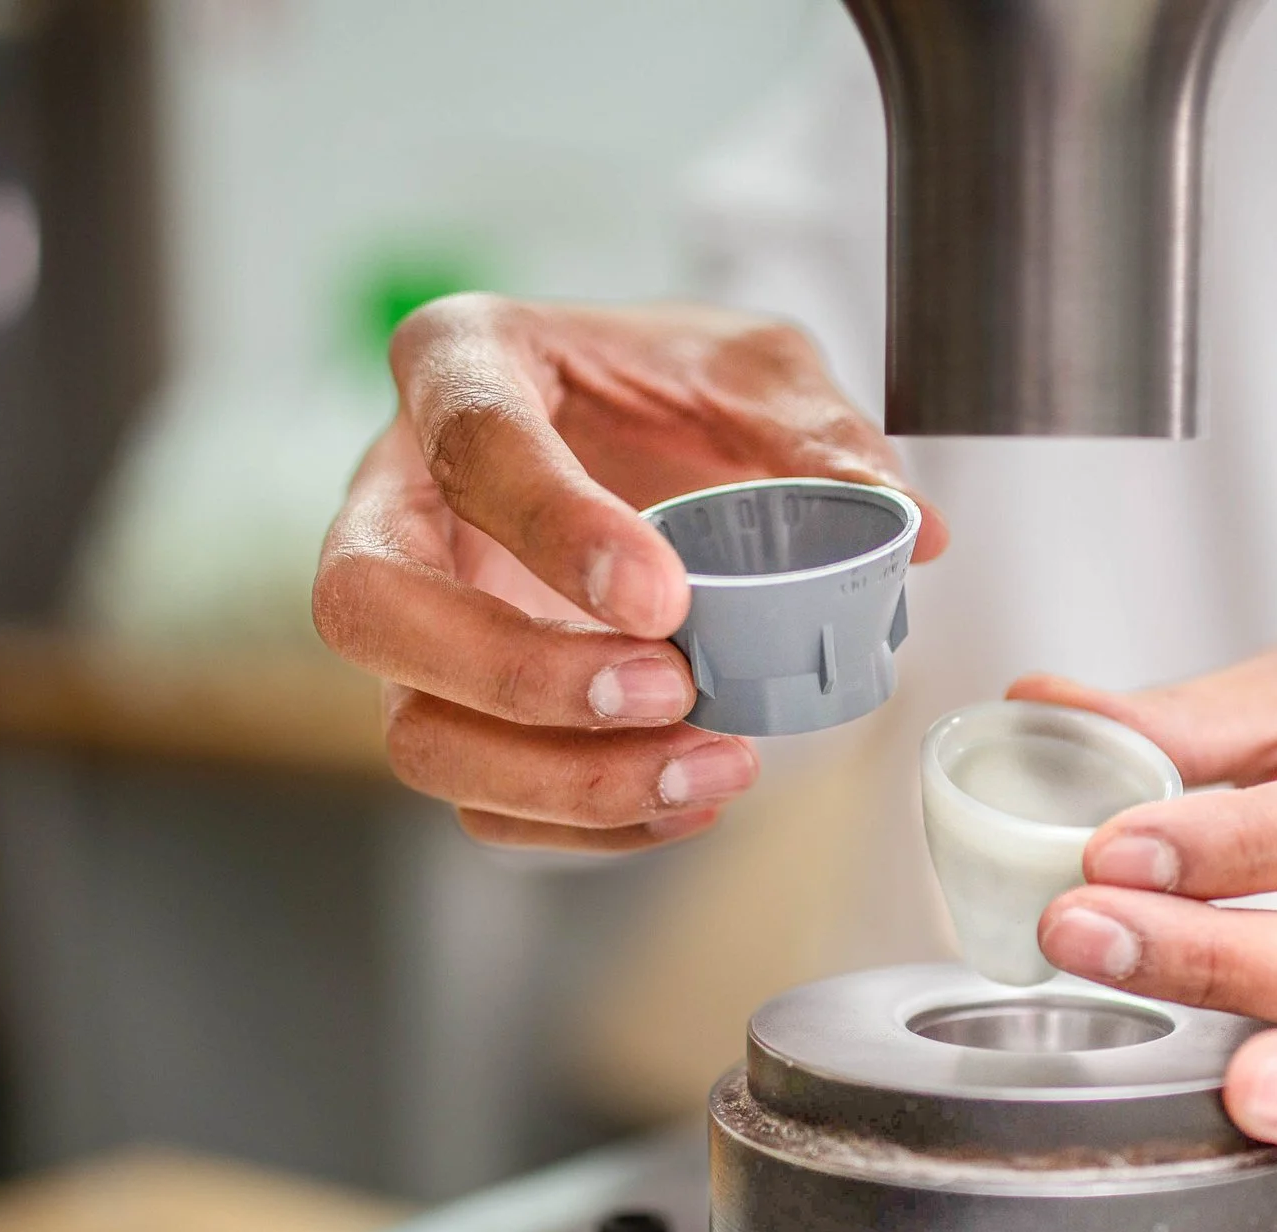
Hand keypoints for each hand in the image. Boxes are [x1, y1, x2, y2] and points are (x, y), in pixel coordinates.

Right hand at [314, 296, 947, 850]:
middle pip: (369, 608)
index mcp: (457, 362)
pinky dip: (584, 823)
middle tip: (668, 689)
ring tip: (708, 765)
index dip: (556, 532)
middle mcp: (397, 494)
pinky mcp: (449, 703)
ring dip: (559, 778)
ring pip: (416, 731)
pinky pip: (480, 797)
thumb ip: (818, 437)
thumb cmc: (664, 383)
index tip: (664, 597)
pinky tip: (686, 799)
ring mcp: (412, 614)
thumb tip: (908, 526)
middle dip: (517, 676)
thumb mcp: (755, 370)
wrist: (643, 427)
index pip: (470, 444)